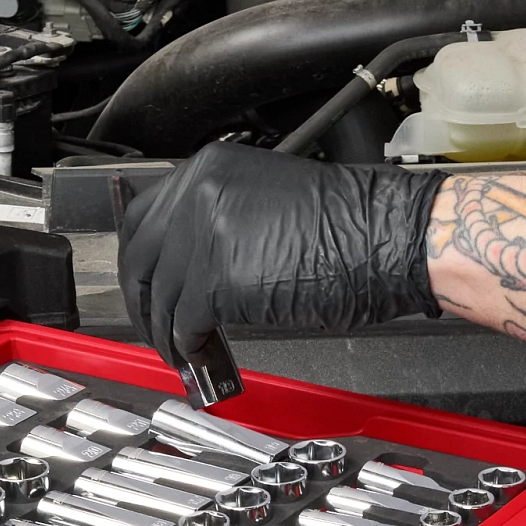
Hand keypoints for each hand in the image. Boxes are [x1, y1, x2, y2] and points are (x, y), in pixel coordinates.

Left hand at [114, 141, 438, 365]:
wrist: (386, 239)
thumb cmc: (353, 225)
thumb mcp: (269, 201)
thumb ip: (222, 220)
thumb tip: (196, 264)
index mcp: (210, 168)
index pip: (144, 217)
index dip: (141, 259)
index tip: (147, 285)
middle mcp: (197, 193)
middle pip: (139, 256)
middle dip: (143, 300)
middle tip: (155, 326)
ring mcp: (202, 234)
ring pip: (160, 295)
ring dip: (166, 332)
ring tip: (182, 353)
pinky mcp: (216, 279)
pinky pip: (184, 323)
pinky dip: (189, 347)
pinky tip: (201, 357)